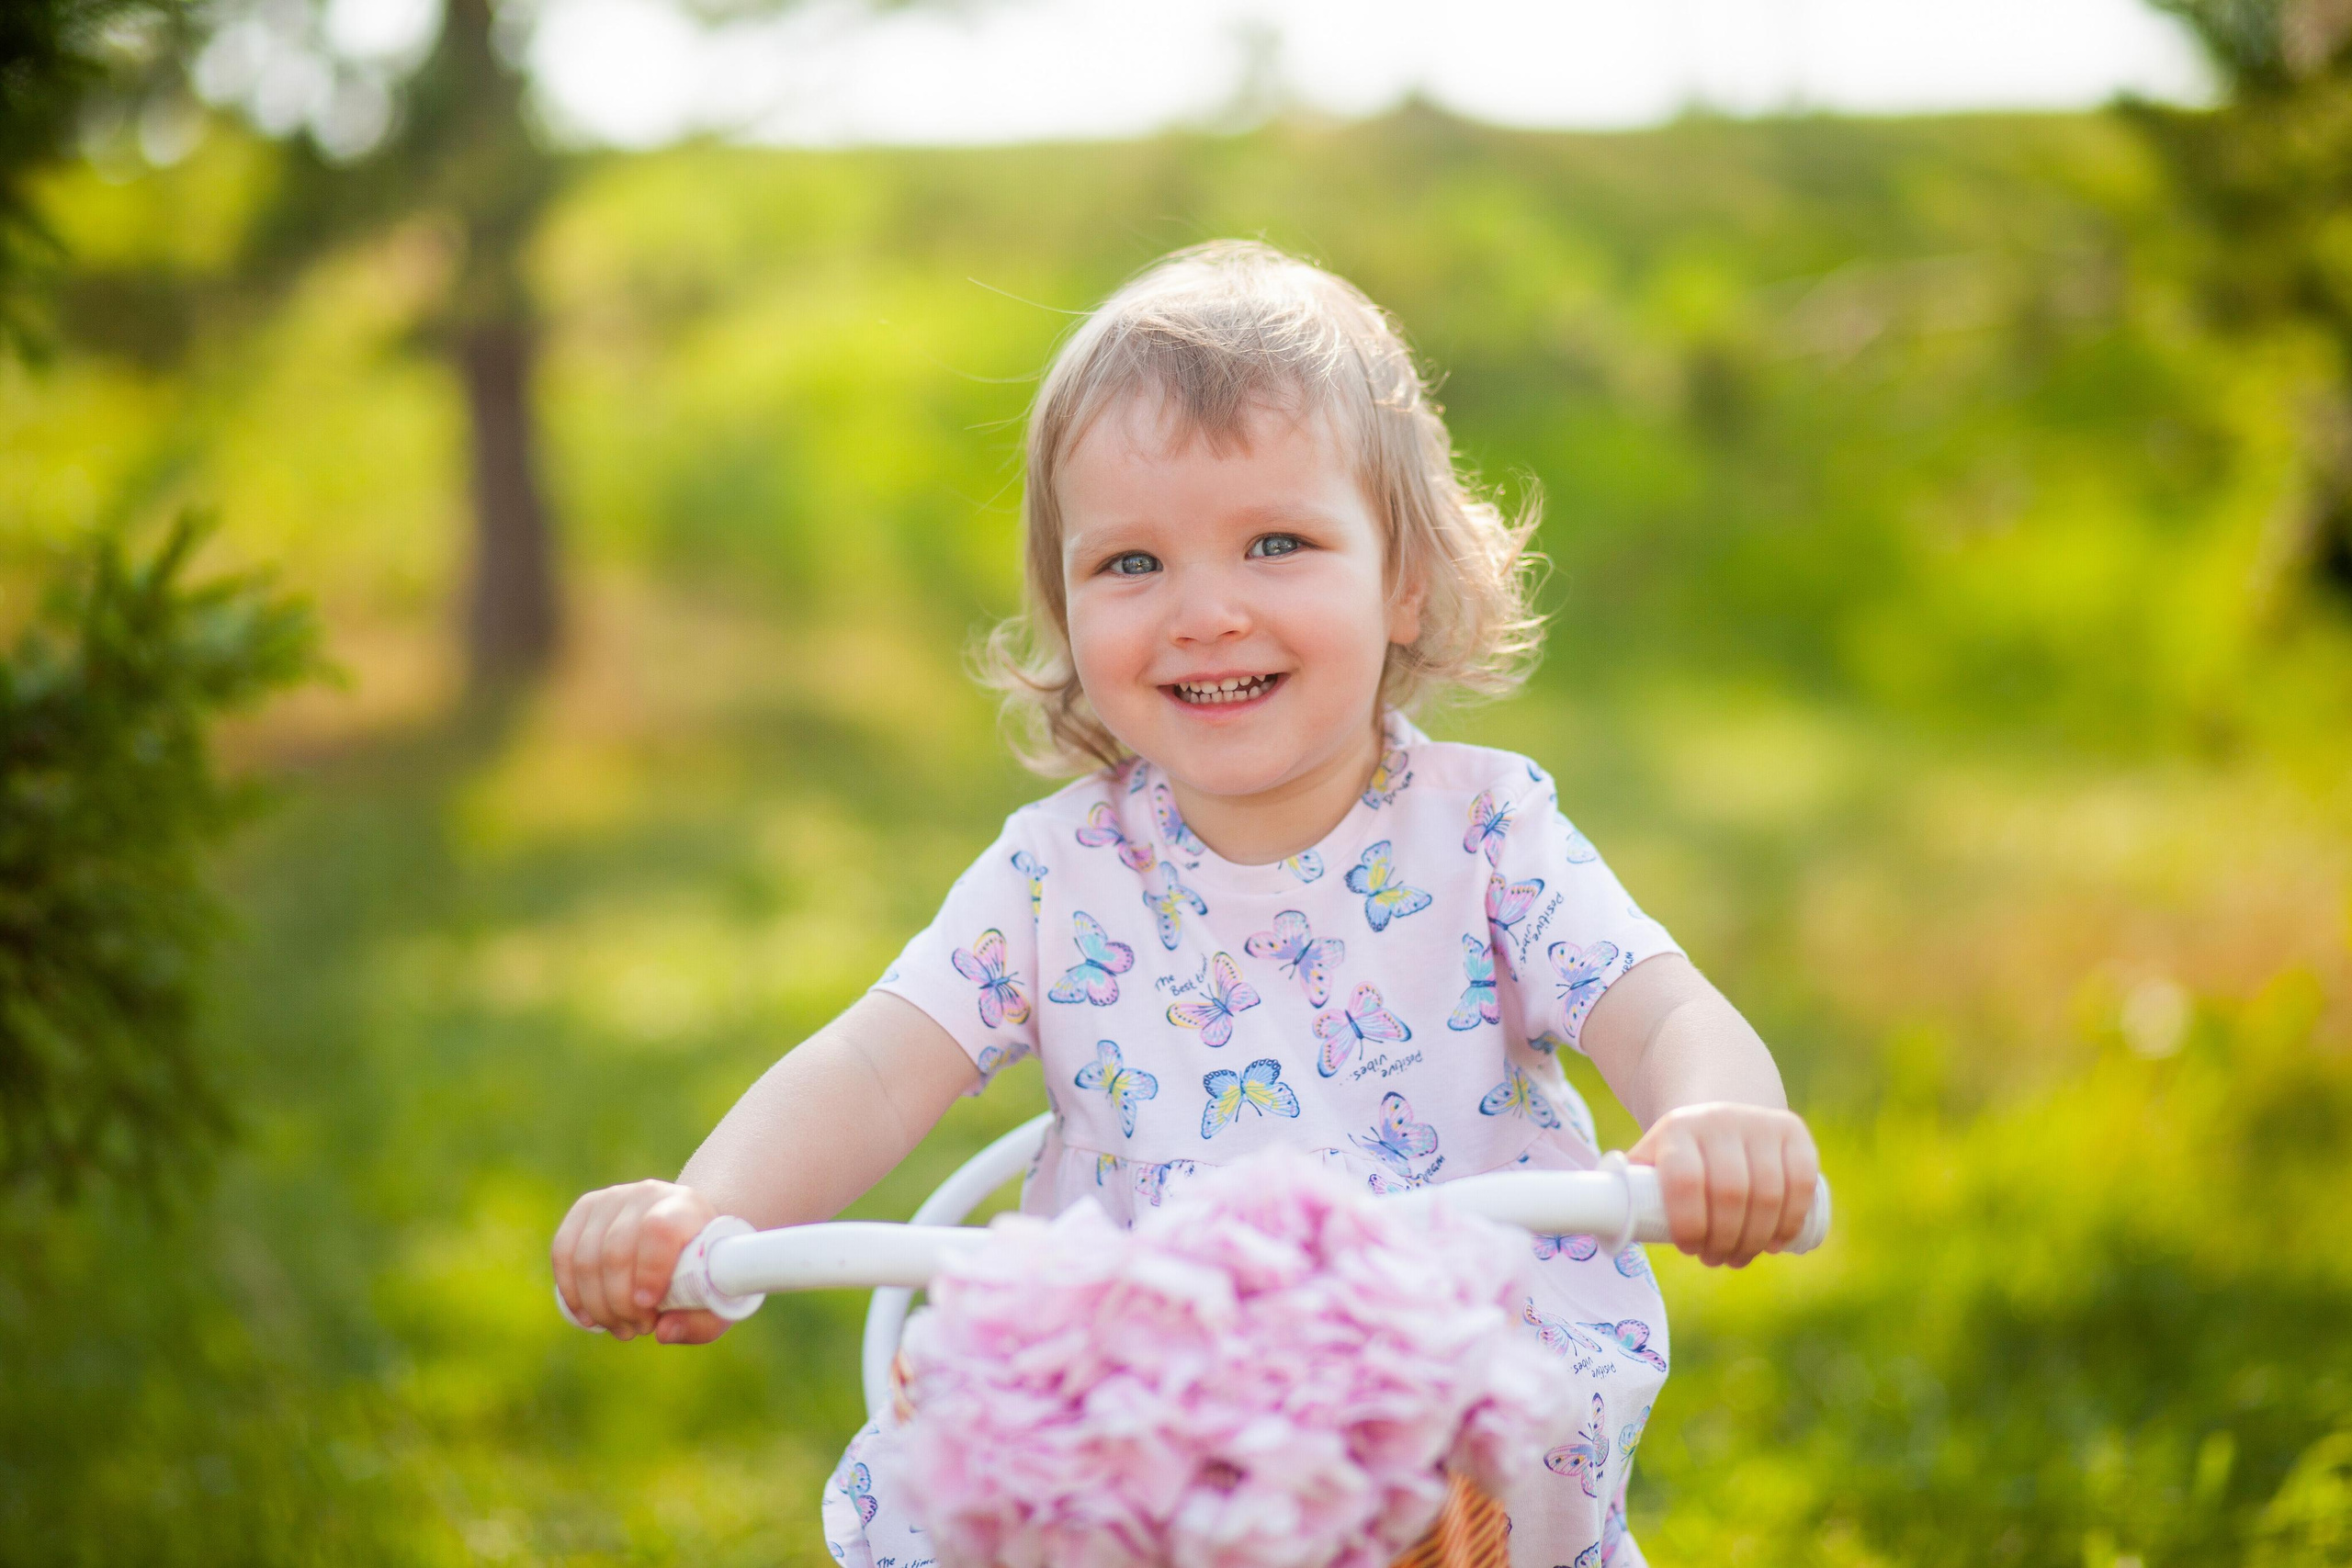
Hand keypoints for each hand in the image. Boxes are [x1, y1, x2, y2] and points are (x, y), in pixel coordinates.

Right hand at [551, 1179, 731, 1343]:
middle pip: (616, 1251)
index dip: (650, 1271)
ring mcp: (611, 1198)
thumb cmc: (704, 1270)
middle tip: (639, 1329)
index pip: (659, 1230)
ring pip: (585, 1257)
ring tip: (621, 1327)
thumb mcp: (719, 1298)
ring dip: (598, 1305)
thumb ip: (701, 1321)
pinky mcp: (584, 1209)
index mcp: (686, 1207)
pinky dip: (571, 1292)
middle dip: (621, 1303)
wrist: (685, 1233)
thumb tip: (662, 1332)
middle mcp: (647, 1194)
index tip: (649, 1309)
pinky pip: (562, 1253)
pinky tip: (588, 1317)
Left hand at [1628, 1103, 1817, 1267]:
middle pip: (1730, 1194)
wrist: (1720, 1106)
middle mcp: (1720, 1121)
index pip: (1686, 1181)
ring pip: (1768, 1194)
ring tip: (1740, 1256)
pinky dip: (1791, 1220)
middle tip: (1716, 1259)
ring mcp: (1760, 1124)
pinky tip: (1776, 1242)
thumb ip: (1630, 1187)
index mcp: (1678, 1129)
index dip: (1690, 1225)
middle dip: (1725, 1239)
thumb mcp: (1651, 1158)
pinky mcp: (1794, 1132)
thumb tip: (1610, 1224)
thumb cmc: (1680, 1152)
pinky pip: (1802, 1182)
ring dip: (1756, 1239)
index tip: (1689, 1249)